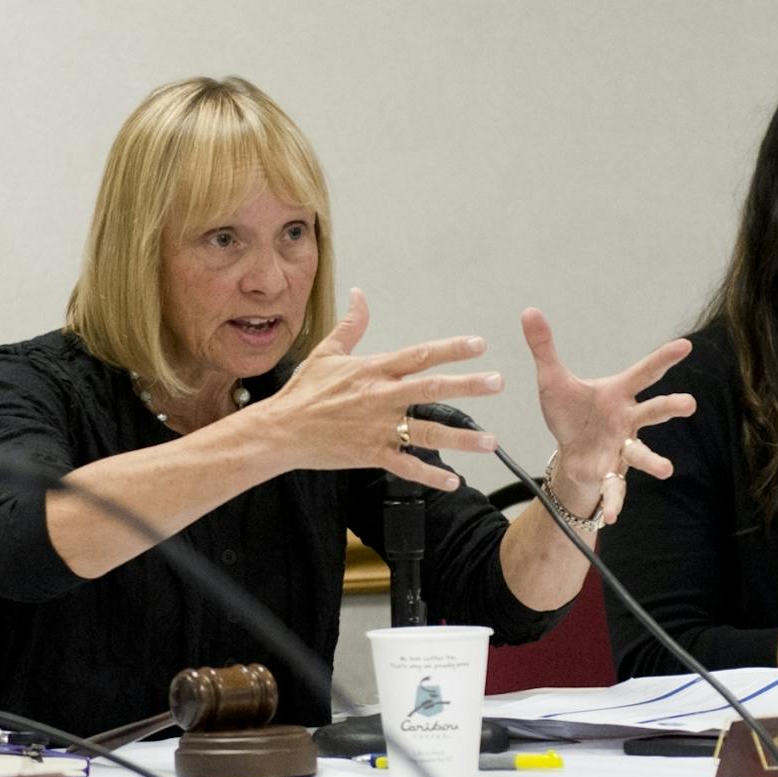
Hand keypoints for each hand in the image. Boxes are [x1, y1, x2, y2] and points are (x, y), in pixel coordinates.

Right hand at [261, 287, 504, 490]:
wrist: (280, 431)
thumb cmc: (302, 394)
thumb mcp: (326, 353)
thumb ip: (351, 325)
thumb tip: (360, 295)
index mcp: (373, 371)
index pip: (419, 355)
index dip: (451, 349)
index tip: (479, 344)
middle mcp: (380, 397)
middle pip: (432, 389)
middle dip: (468, 386)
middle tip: (497, 383)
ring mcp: (377, 428)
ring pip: (427, 432)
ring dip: (462, 438)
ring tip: (490, 441)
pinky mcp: (370, 454)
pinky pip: (406, 466)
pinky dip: (430, 475)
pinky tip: (453, 481)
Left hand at [523, 309, 696, 525]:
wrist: (569, 450)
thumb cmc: (570, 412)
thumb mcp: (552, 379)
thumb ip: (544, 347)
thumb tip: (528, 310)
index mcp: (618, 394)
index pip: (644, 372)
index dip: (664, 359)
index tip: (686, 345)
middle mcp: (627, 420)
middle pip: (653, 412)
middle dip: (669, 408)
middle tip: (689, 404)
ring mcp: (622, 447)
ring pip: (641, 452)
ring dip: (652, 461)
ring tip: (665, 469)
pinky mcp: (609, 472)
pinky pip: (615, 488)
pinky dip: (614, 502)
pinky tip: (612, 518)